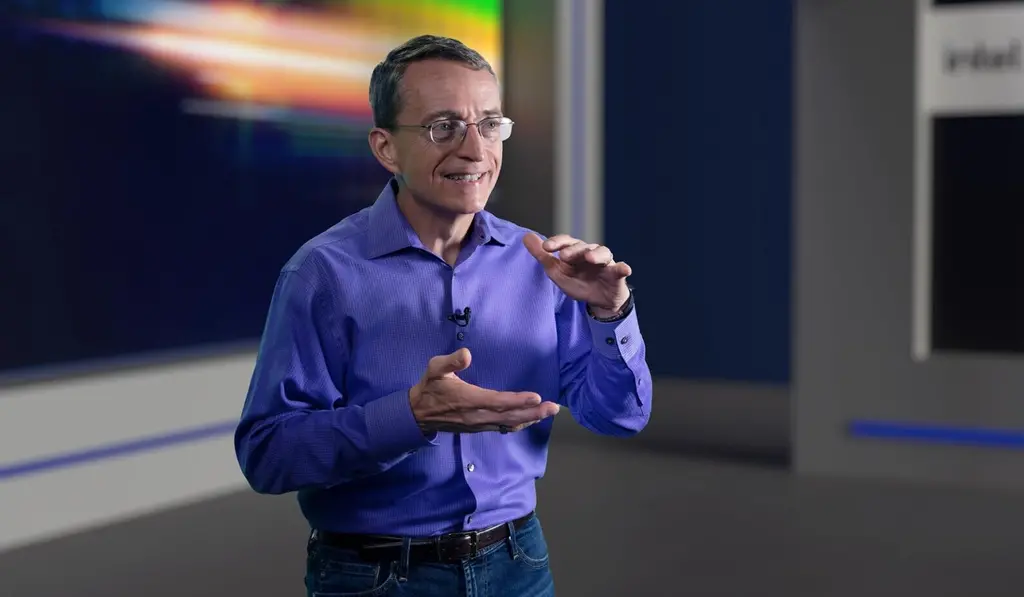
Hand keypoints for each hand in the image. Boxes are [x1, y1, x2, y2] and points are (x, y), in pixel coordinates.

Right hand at [409, 348, 559, 433]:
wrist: (418, 413)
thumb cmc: (430, 387)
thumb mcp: (435, 369)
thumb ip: (451, 361)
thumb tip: (467, 354)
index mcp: (469, 400)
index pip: (498, 401)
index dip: (517, 401)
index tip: (536, 397)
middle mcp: (477, 415)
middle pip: (510, 416)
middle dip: (533, 412)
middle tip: (554, 408)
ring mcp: (479, 424)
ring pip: (509, 423)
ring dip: (530, 419)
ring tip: (549, 412)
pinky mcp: (480, 427)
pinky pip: (503, 427)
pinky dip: (519, 424)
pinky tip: (531, 419)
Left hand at [523, 232, 631, 316]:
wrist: (598, 301)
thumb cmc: (578, 283)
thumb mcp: (557, 272)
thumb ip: (542, 256)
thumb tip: (525, 236)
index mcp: (574, 252)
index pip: (566, 241)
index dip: (557, 242)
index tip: (546, 247)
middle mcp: (590, 253)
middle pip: (582, 246)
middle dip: (573, 250)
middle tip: (565, 256)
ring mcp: (604, 262)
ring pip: (602, 253)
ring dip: (596, 254)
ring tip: (590, 258)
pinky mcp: (616, 273)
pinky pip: (620, 269)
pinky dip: (622, 268)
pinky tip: (624, 268)